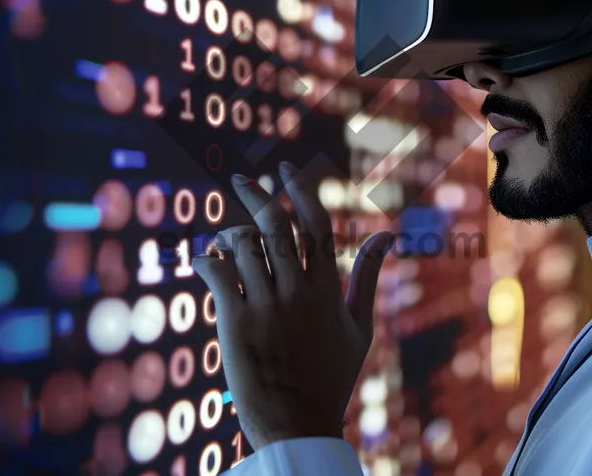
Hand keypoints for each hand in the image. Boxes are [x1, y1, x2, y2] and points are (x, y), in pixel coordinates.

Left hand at [191, 161, 393, 450]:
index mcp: (328, 289)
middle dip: (256, 194)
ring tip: (224, 240)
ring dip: (229, 234)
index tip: (285, 167)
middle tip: (240, 178)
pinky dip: (207, 260)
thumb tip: (388, 233)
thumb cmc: (330, 377)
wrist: (297, 425)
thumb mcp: (360, 326)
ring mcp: (267, 305)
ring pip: (244, 245)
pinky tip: (203, 262)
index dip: (299, 190)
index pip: (315, 223)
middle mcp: (299, 290)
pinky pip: (218, 273)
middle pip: (275, 225)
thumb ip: (368, 276)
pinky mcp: (237, 322)